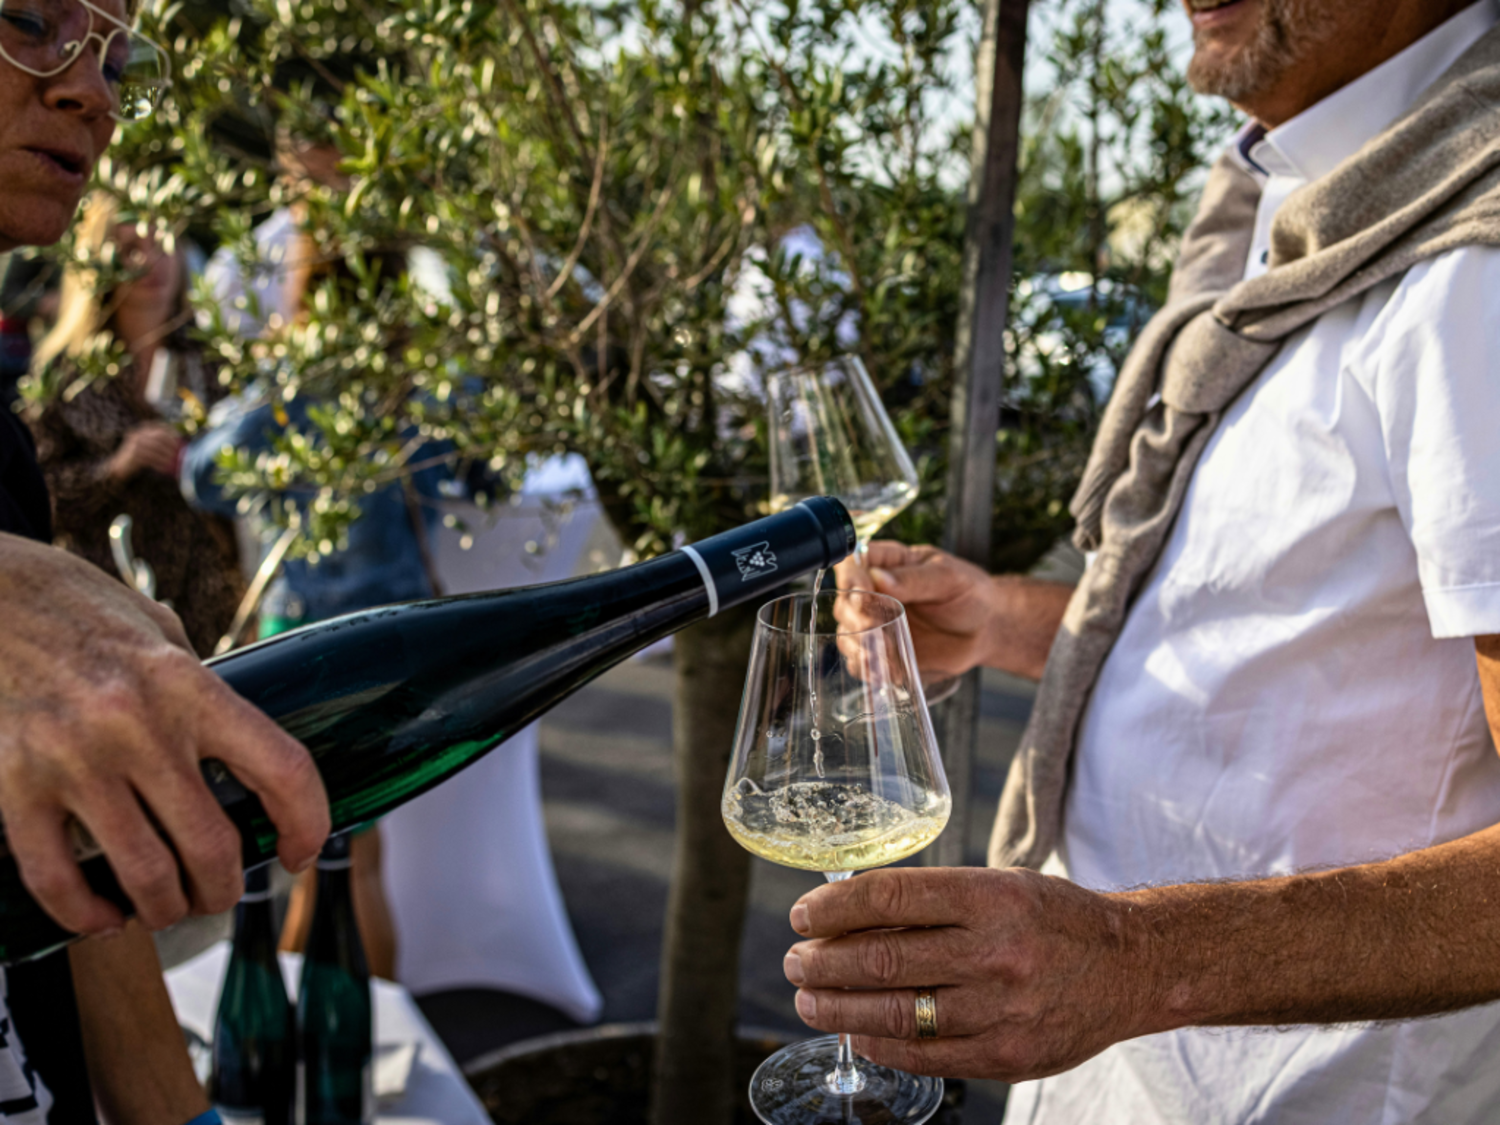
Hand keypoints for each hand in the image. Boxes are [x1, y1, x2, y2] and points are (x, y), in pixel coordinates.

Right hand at [0, 533, 329, 934]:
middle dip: (224, 888)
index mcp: (188, 685)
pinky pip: (57, 878)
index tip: (300, 852)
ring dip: (165, 907)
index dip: (308, 824)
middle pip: (212, 844)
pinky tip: (102, 916)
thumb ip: (200, 691)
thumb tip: (241, 751)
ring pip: (144, 874)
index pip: (282, 769)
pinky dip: (85, 914)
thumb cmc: (79, 611)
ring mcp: (73, 759)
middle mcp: (138, 725)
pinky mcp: (13, 785)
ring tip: (166, 907)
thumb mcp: (159, 633)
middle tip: (219, 893)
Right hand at [107, 422, 182, 479]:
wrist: (121, 466)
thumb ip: (161, 444)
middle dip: (171, 445)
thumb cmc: (140, 458)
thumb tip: (181, 446)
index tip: (180, 439)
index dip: (171, 432)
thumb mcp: (150, 448)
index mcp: (143, 430)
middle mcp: (139, 434)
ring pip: (156, 448)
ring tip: (174, 462)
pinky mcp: (133, 454)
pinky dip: (159, 464)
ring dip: (167, 456)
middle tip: (179, 453)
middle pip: (159, 437)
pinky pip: (150, 459)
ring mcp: (135, 443)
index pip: (160, 427)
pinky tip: (165, 469)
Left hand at [782, 867, 1160, 1081]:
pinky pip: (926, 1055)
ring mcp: (1003, 1009)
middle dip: (824, 962)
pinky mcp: (1008, 1056)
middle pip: (883, 957)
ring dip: (838, 1008)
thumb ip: (931, 901)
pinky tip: (856, 1033)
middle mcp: (996, 951)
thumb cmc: (1052, 918)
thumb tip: (848, 913)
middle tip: (795, 961)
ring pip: (896, 1011)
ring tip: (809, 999)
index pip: (891, 896)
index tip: (803, 914)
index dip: (834, 907)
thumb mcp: (998, 886)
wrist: (1132, 966)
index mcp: (991, 896)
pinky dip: (880, 1045)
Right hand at [834, 543, 1002, 678]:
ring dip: (858, 647)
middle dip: (855, 618)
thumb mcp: (949, 579)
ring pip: (848, 634)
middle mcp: (875, 592)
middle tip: (873, 629)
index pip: (854, 563)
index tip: (863, 593)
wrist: (986, 630)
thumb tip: (880, 578)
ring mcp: (876, 623)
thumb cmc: (970, 594)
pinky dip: (867, 668)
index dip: (851, 578)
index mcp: (889, 563)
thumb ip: (915, 579)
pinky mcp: (882, 651)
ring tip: (877, 658)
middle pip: (845, 602)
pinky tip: (884, 672)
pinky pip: (862, 661)